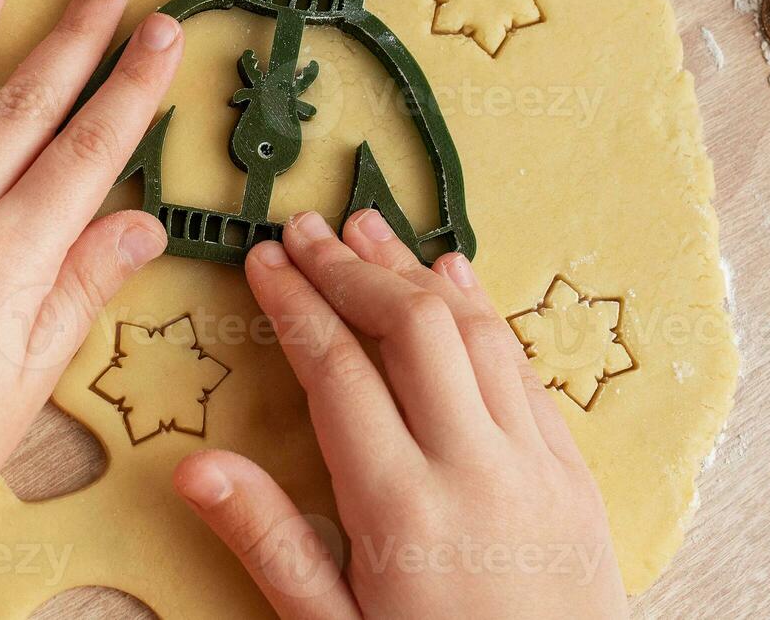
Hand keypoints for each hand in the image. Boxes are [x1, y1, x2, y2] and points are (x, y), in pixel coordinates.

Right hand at [173, 210, 629, 619]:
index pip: (338, 371)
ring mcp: (534, 466)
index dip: (296, 304)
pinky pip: (525, 371)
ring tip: (368, 229)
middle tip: (305, 228)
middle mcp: (473, 470)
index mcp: (401, 510)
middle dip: (351, 268)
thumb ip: (270, 541)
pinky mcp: (574, 474)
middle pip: (411, 329)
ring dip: (416, 272)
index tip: (264, 259)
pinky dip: (484, 313)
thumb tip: (195, 466)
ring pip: (475, 334)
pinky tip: (455, 277)